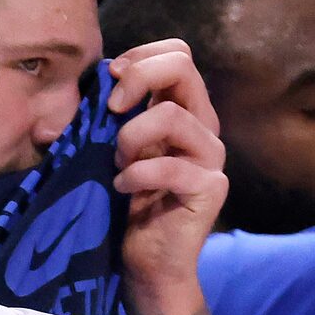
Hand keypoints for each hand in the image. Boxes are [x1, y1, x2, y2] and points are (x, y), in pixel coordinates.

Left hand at [106, 39, 228, 314]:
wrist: (147, 260)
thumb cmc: (127, 202)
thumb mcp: (119, 145)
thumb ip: (120, 111)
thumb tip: (102, 75)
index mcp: (184, 109)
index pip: (178, 54)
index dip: (141, 56)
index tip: (110, 80)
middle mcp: (204, 126)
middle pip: (184, 66)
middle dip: (138, 78)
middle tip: (112, 109)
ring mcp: (212, 156)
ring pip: (172, 116)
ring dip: (131, 136)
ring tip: (118, 162)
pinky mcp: (211, 187)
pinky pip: (171, 167)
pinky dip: (137, 175)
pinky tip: (123, 188)